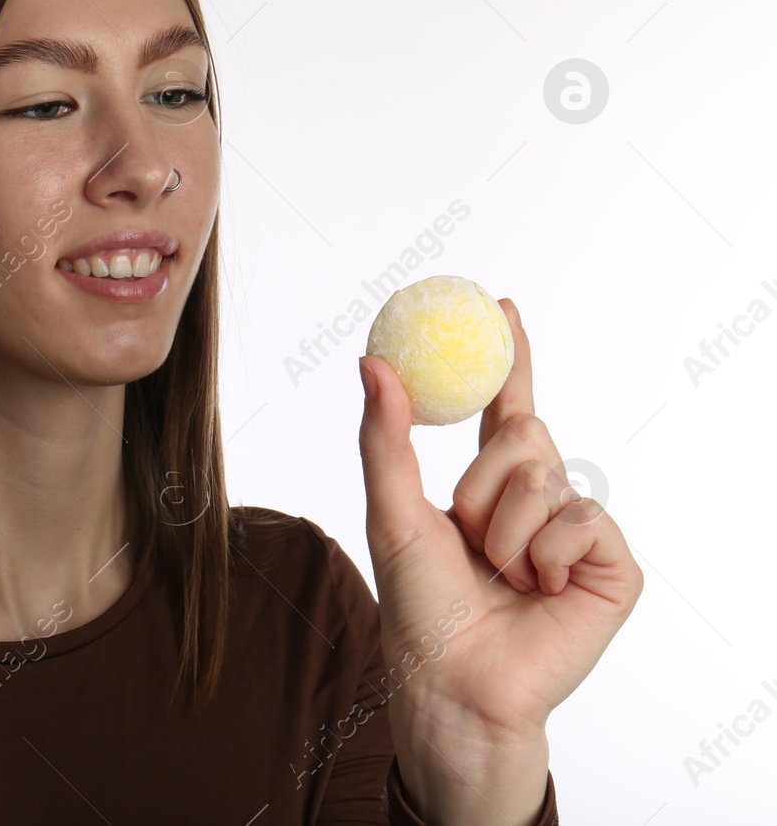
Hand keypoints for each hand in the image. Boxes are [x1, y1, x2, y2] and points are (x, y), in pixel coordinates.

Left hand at [356, 299, 644, 812]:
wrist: (453, 680)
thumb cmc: (419, 607)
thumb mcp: (391, 510)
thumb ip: (386, 436)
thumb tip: (374, 361)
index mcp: (486, 489)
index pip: (504, 410)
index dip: (509, 360)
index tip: (504, 307)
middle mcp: (536, 504)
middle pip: (525, 436)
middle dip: (484, 479)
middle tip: (468, 528)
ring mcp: (576, 535)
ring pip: (550, 478)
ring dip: (506, 527)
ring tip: (498, 573)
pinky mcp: (613, 567)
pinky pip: (583, 519)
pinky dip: (546, 551)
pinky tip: (538, 589)